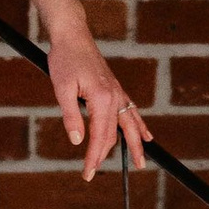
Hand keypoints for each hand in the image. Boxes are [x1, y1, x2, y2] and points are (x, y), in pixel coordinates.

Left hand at [46, 15, 147, 182]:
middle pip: (114, 134)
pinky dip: (139, 125)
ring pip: (129, 124)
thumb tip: (77, 140)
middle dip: (105, 155)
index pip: (100, 136)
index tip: (87, 173)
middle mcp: (115, 97)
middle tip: (95, 173)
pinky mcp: (116, 89)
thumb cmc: (64, 59)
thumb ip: (71, 115)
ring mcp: (118, 92)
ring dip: (136, 144)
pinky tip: (146, 135)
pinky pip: (132, 111)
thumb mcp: (62, 88)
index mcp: (102, 98)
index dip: (93, 157)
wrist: (73, 36)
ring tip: (140, 162)